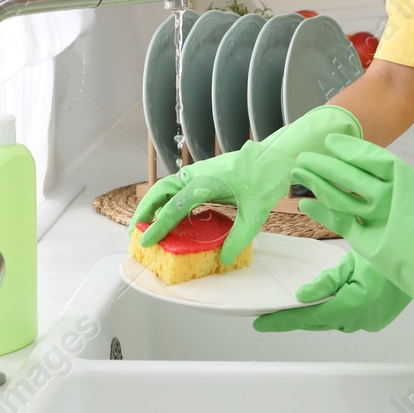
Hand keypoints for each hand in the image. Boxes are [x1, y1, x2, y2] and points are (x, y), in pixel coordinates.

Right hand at [132, 104, 360, 265]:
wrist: (279, 155)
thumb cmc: (268, 179)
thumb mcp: (257, 213)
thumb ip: (239, 237)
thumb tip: (222, 257)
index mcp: (206, 182)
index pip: (175, 206)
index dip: (159, 226)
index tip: (146, 240)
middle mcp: (198, 173)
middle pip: (160, 190)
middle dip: (145, 210)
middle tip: (135, 232)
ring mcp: (201, 170)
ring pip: (168, 185)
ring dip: (154, 203)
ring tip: (146, 224)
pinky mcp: (206, 171)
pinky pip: (180, 185)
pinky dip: (169, 198)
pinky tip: (172, 213)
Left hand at [252, 252, 410, 332]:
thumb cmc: (387, 257)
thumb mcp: (351, 263)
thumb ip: (325, 282)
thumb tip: (301, 295)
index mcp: (352, 305)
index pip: (308, 317)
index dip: (281, 321)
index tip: (261, 324)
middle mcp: (359, 320)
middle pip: (318, 322)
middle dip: (297, 317)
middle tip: (274, 313)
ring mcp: (369, 323)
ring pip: (333, 321)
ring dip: (318, 313)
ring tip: (301, 303)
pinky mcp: (375, 321)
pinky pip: (347, 319)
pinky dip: (335, 311)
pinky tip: (331, 300)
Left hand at [293, 127, 413, 301]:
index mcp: (409, 179)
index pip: (372, 157)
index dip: (350, 148)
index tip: (333, 142)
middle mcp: (388, 197)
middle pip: (349, 174)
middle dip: (325, 163)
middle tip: (305, 155)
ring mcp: (376, 221)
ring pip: (340, 196)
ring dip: (317, 182)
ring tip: (298, 172)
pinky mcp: (369, 246)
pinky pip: (340, 224)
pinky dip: (321, 212)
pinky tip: (305, 203)